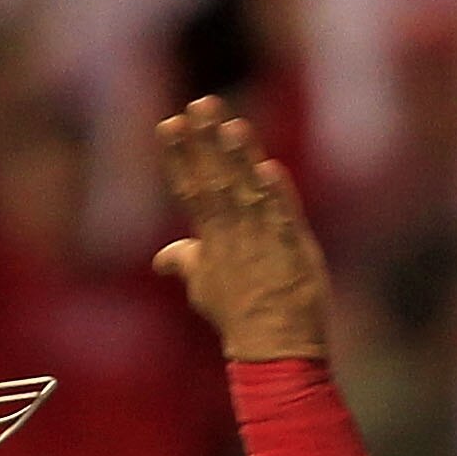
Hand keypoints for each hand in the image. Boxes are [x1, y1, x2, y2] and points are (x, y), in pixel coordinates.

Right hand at [150, 98, 333, 361]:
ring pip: (249, 193)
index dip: (181, 156)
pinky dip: (278, 197)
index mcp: (211, 240)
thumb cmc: (240, 319)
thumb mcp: (204, 289)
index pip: (191, 188)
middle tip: (199, 104)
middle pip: (216, 181)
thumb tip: (162, 255)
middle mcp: (234, 236)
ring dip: (240, 159)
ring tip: (231, 125)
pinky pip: (284, 220)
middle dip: (207, 143)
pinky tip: (270, 169)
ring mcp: (263, 242)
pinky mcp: (294, 252)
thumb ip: (186, 261)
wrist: (275, 350)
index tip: (169, 123)